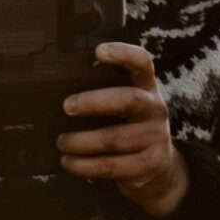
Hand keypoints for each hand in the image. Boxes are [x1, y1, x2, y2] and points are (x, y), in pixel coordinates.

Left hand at [58, 43, 188, 216]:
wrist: (161, 168)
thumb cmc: (132, 127)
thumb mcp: (127, 105)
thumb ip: (106, 92)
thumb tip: (59, 87)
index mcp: (146, 87)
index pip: (142, 63)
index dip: (123, 54)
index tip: (99, 51)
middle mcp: (153, 109)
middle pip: (128, 100)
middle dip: (94, 102)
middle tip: (67, 106)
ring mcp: (154, 138)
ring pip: (114, 139)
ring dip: (81, 141)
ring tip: (62, 141)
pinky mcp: (147, 164)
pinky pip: (111, 165)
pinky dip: (85, 165)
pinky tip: (69, 162)